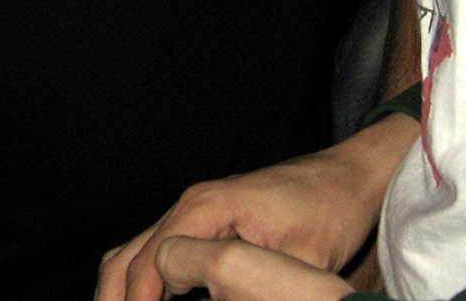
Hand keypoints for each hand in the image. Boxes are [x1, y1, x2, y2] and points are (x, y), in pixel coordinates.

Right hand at [96, 114, 417, 300]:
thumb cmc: (329, 212)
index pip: (153, 262)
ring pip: (135, 251)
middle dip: (117, 297)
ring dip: (124, 288)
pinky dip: (144, 278)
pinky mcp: (206, 219)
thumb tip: (219, 299)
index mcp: (208, 207)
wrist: (348, 177)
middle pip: (129, 255)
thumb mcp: (300, 262)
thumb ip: (253, 288)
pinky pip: (158, 248)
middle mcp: (192, 204)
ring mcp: (196, 209)